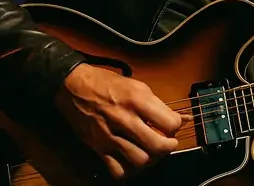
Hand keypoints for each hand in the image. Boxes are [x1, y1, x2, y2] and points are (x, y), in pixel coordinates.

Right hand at [54, 63, 187, 179]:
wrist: (73, 86)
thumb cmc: (107, 83)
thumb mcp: (137, 86)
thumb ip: (158, 105)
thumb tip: (180, 119)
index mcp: (137, 100)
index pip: (170, 123)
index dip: (175, 127)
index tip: (172, 126)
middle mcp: (125, 119)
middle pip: (157, 147)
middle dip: (168, 147)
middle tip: (167, 143)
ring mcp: (111, 136)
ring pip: (140, 161)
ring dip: (150, 159)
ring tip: (150, 151)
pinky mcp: (99, 147)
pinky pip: (119, 170)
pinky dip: (129, 169)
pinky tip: (132, 159)